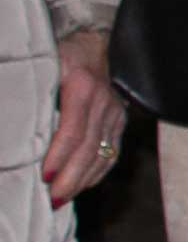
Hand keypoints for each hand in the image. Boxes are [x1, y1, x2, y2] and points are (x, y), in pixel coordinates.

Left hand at [42, 31, 123, 204]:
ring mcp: (115, 112)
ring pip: (103, 153)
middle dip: (71, 177)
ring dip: (83, 179)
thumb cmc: (61, 55)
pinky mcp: (120, 120)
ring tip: (63, 198)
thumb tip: (12, 126)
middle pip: (89, 148)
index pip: (72, 130)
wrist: (95, 43)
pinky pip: (112, 151)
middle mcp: (104, 102)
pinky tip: (83, 185)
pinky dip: (98, 172)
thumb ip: (32, 92)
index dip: (59, 156)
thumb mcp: (43, 66)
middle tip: (53, 199)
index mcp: (83, 87)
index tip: (45, 177)